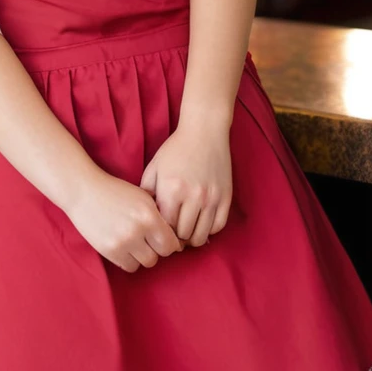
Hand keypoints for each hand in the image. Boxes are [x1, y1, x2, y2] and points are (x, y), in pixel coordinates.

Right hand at [66, 170, 182, 272]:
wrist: (84, 191)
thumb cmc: (115, 191)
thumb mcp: (142, 196)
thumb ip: (160, 215)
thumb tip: (177, 238)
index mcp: (149, 214)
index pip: (172, 243)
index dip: (171, 242)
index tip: (165, 239)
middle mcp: (138, 229)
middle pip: (161, 255)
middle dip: (158, 249)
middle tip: (149, 240)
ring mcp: (123, 241)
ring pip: (147, 262)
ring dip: (143, 255)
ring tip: (135, 243)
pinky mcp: (109, 251)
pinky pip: (129, 266)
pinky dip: (129, 259)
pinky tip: (124, 246)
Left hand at [140, 117, 231, 247]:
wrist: (204, 131)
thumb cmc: (176, 149)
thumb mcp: (154, 167)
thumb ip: (146, 193)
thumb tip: (145, 217)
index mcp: (172, 190)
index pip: (165, 228)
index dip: (160, 234)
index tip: (158, 234)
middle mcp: (193, 196)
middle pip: (183, 235)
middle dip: (175, 239)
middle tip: (171, 236)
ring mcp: (212, 198)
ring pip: (201, 235)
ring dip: (192, 238)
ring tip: (185, 233)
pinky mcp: (226, 197)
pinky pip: (218, 226)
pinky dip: (209, 230)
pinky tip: (200, 224)